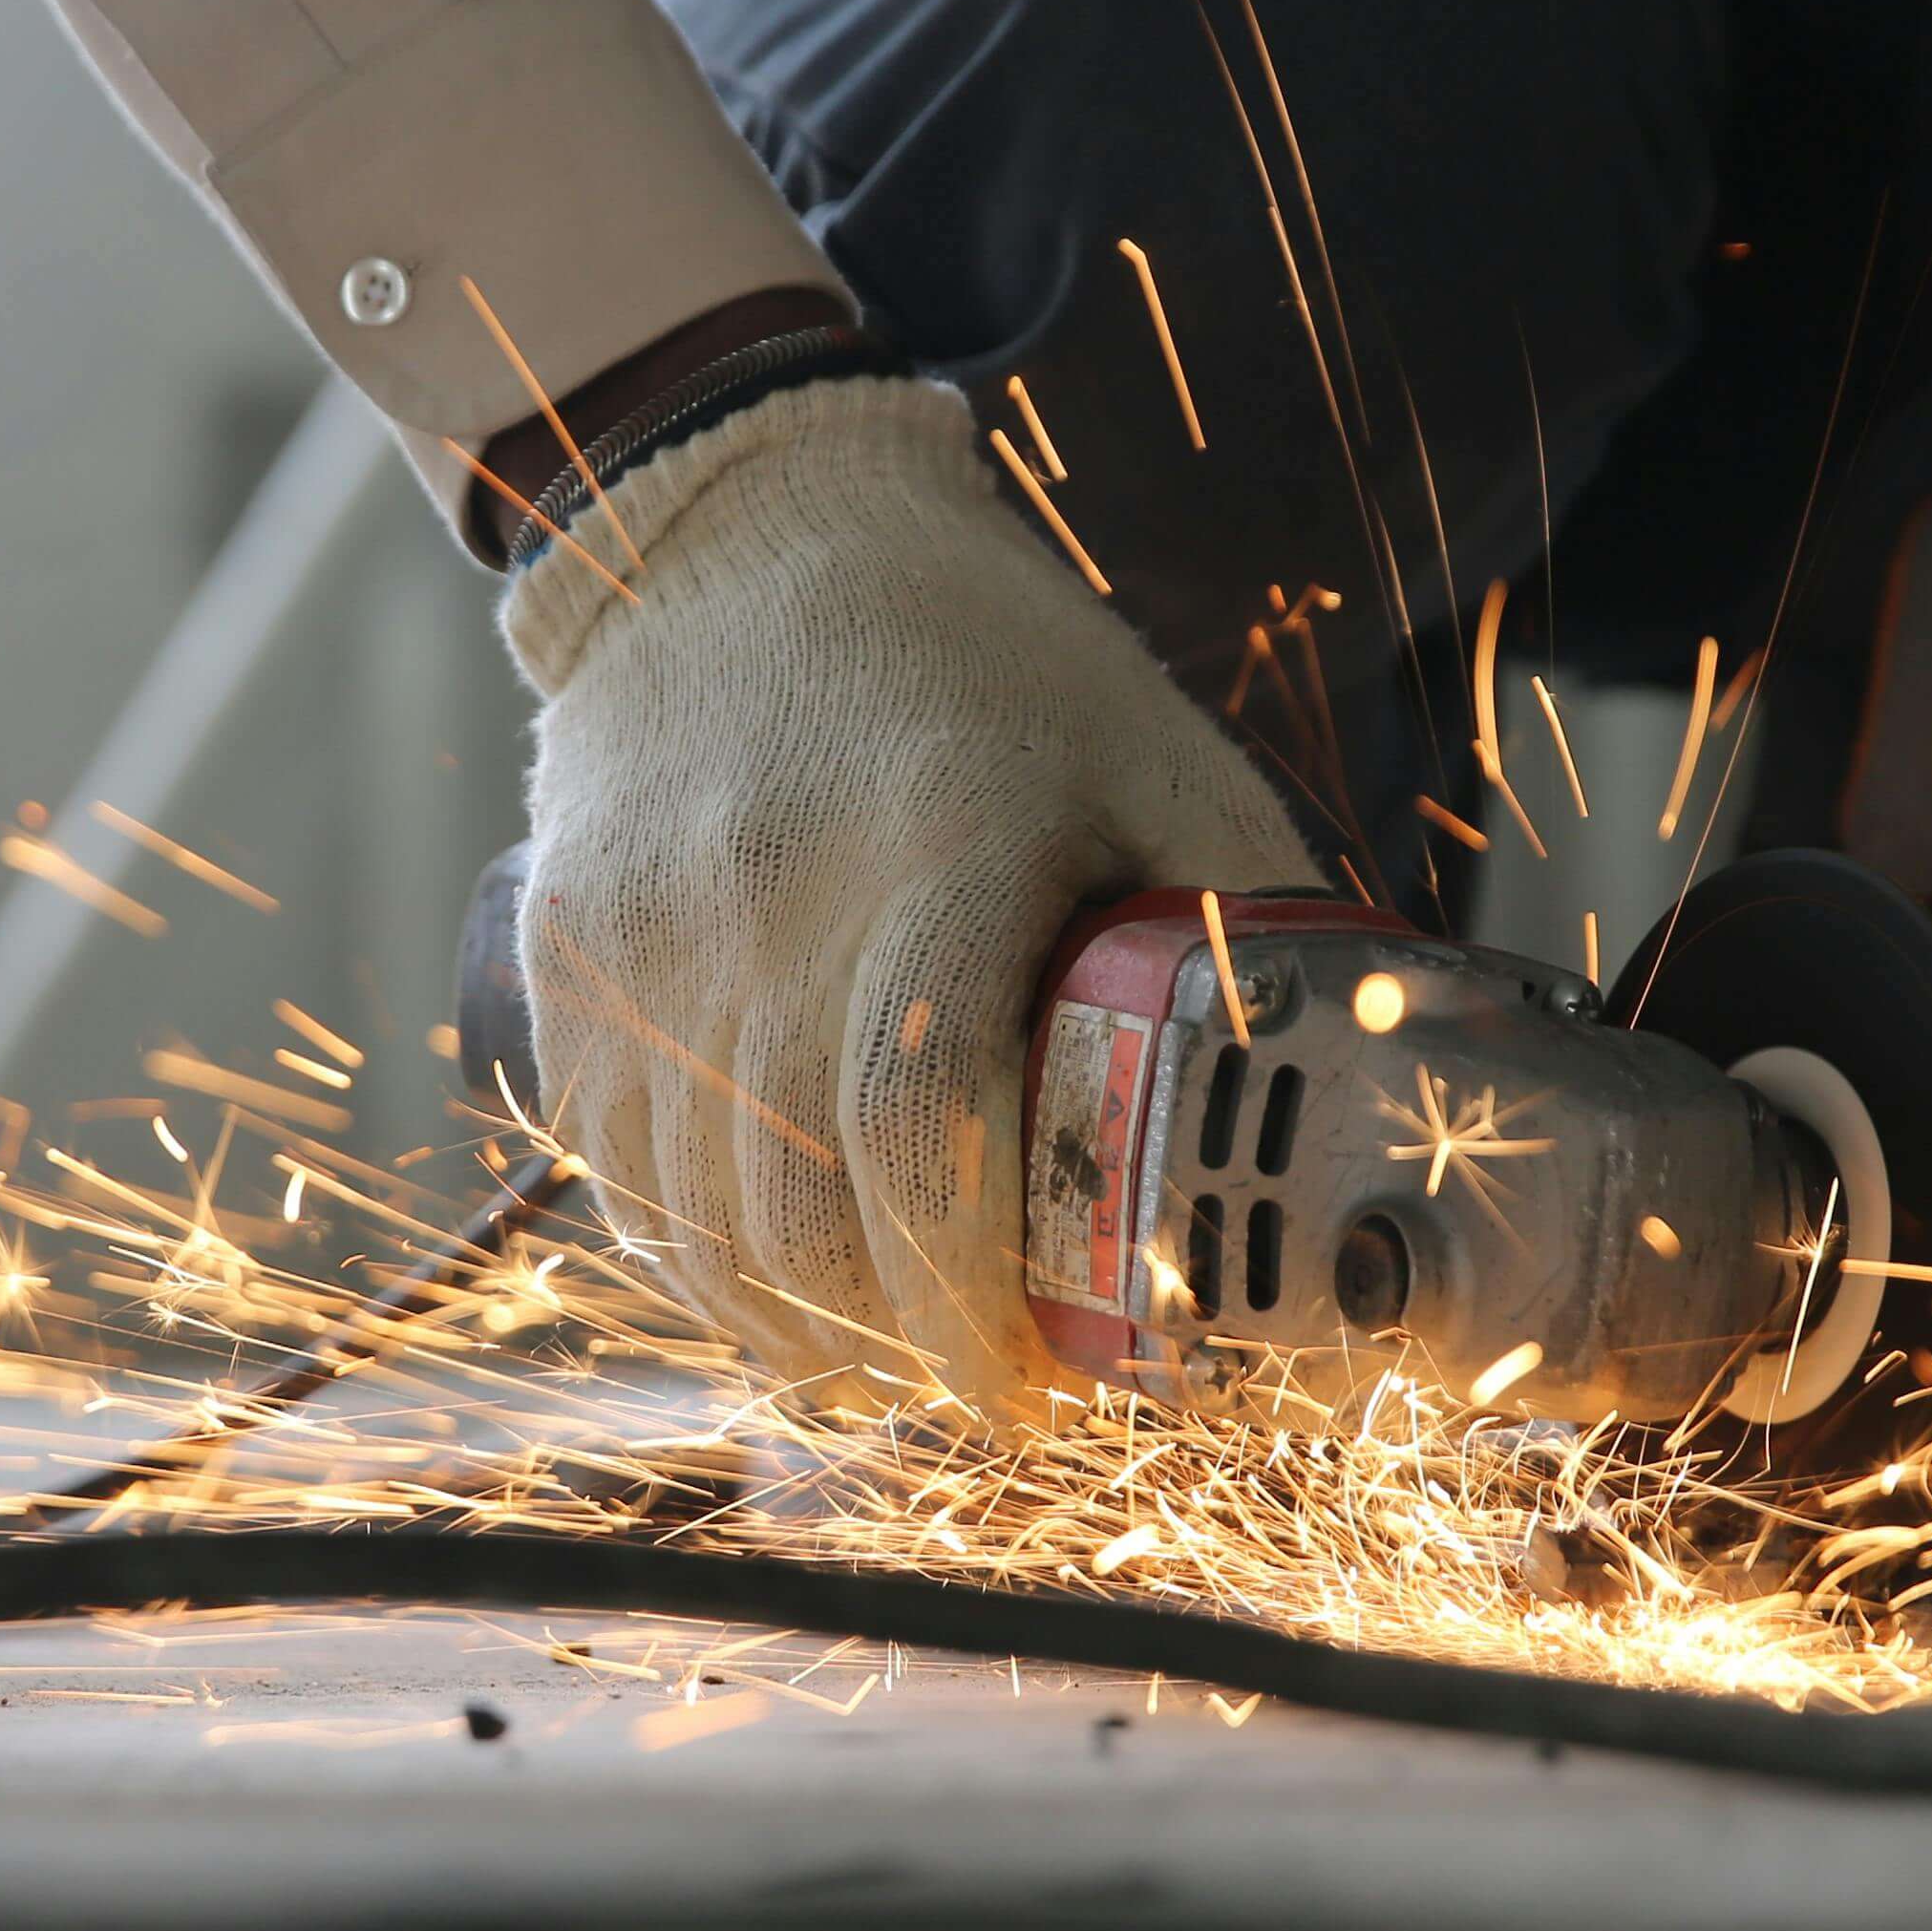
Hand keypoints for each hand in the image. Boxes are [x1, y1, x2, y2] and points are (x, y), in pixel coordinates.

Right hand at [502, 373, 1307, 1403]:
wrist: (733, 535)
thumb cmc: (979, 657)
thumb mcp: (1151, 753)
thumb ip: (1246, 921)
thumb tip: (1366, 1092)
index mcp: (940, 850)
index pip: (922, 1132)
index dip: (969, 1300)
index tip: (1030, 1388)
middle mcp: (769, 903)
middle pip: (801, 1213)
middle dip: (895, 1349)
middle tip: (979, 1395)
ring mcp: (646, 938)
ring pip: (696, 1222)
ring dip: (795, 1335)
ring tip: (882, 1364)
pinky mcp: (565, 960)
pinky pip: (616, 1172)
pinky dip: (694, 1268)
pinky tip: (772, 1292)